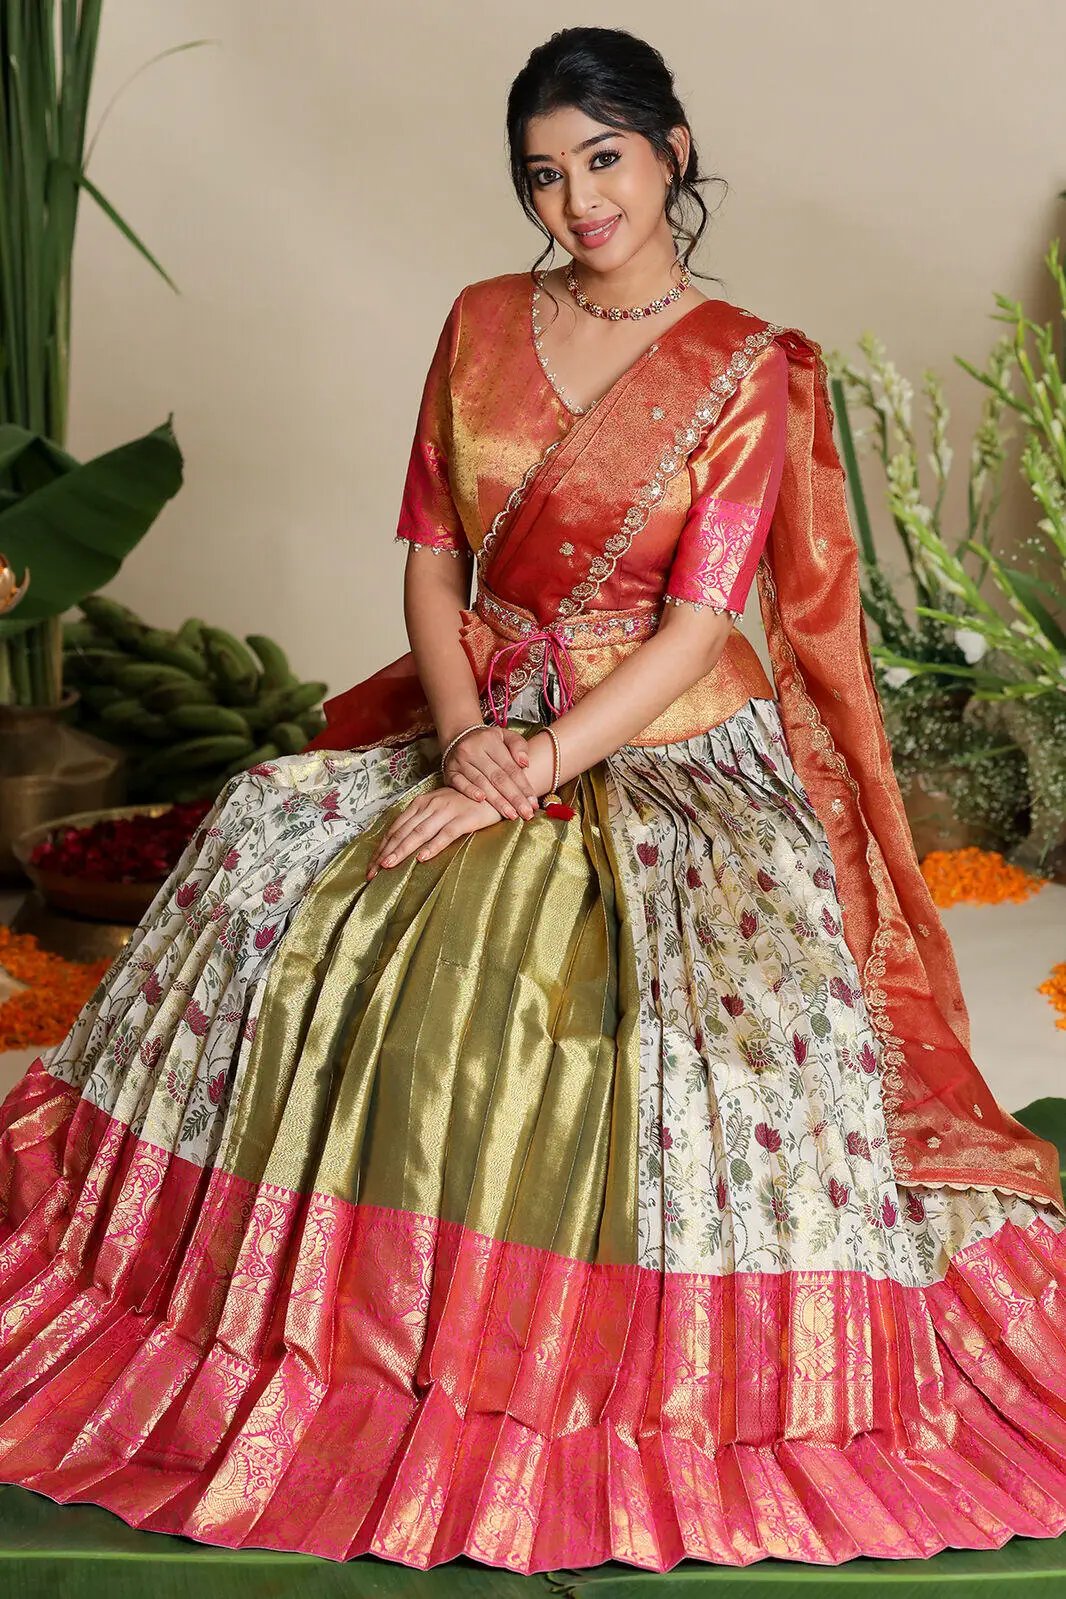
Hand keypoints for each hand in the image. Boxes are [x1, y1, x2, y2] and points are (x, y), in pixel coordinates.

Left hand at [366, 785, 516, 878]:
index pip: (396, 827)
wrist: (496, 791)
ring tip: (388, 865)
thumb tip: (402, 843)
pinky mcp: (464, 819)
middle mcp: (430, 805)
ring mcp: (447, 811)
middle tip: (372, 872)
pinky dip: (433, 846)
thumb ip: (422, 821)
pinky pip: (445, 834)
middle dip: (385, 853)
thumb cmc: (466, 803)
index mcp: (421, 803)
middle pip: (403, 832)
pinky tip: (422, 858)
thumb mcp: (440, 808)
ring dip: (402, 850)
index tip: (371, 865)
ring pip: (419, 833)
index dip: (382, 847)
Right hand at [441, 725, 538, 820]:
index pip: (510, 767)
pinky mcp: (449, 771)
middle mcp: (474, 750)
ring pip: (482, 783)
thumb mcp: (505, 735)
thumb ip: (519, 746)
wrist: (458, 736)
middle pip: (498, 777)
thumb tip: (525, 763)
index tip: (533, 802)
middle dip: (514, 798)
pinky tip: (481, 801)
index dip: (523, 786)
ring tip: (511, 814)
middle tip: (526, 814)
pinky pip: (459, 783)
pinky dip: (470, 791)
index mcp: (490, 741)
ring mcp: (460, 761)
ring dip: (497, 801)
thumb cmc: (487, 740)